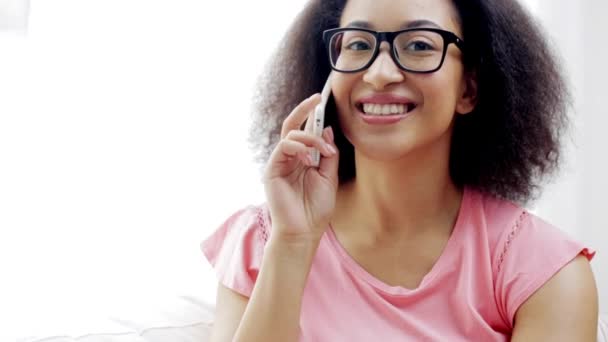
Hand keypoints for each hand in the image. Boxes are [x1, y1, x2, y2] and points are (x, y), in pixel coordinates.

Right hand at [262, 93, 339, 243]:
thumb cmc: (316, 209)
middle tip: (317, 98)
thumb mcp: (328, 177)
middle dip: (304, 110)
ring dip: (310, 138)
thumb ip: (327, 154)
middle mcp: (289, 158)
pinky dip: (298, 147)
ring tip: (323, 151)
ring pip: (290, 135)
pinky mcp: (272, 170)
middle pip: (292, 126)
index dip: (312, 116)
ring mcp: (279, 163)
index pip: (305, 132)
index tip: (321, 100)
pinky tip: (309, 158)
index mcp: (302, 159)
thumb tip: (326, 129)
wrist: (304, 231)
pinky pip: (282, 147)